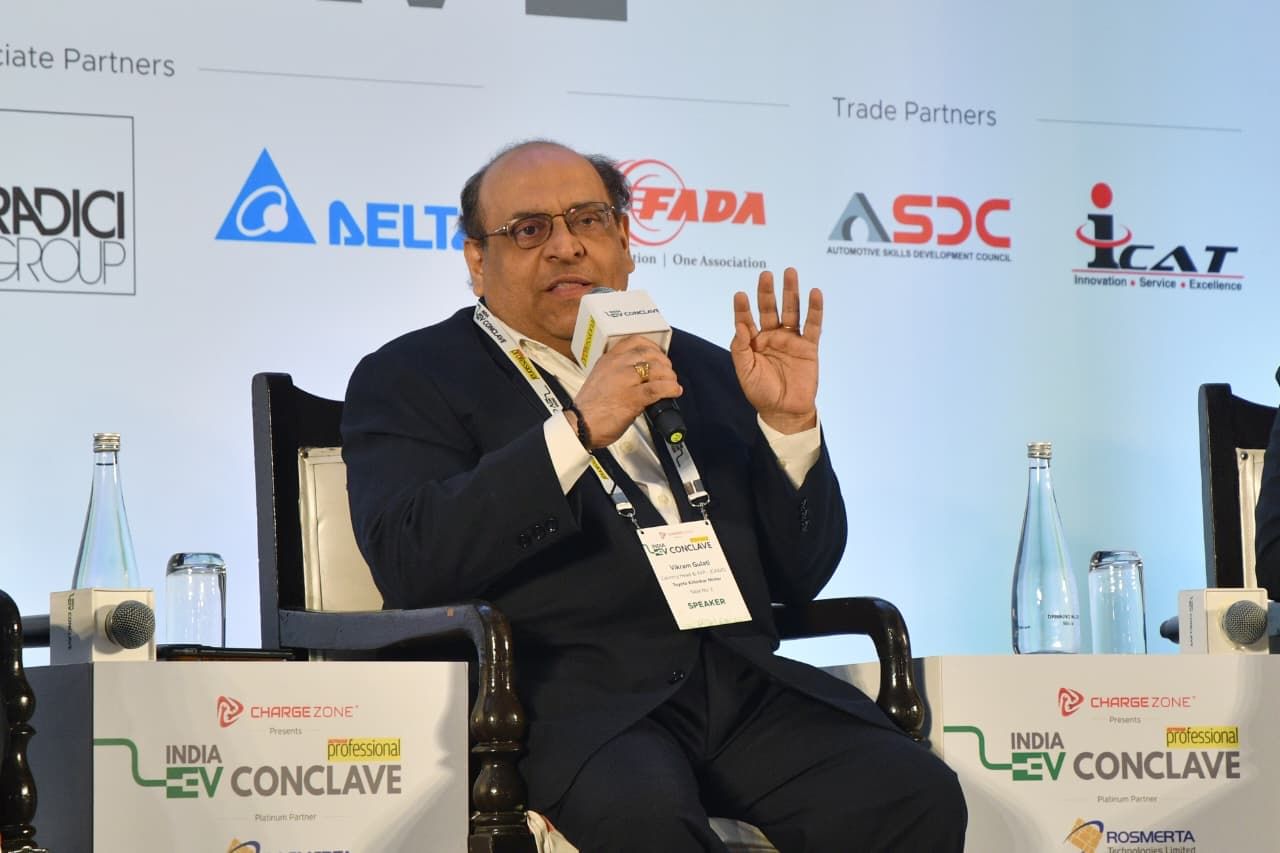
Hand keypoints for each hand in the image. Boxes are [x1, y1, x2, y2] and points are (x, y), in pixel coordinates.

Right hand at [572, 336, 681, 447]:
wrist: (579, 426)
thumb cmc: (589, 409)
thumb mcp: (600, 380)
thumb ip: (617, 372)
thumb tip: (641, 376)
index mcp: (607, 360)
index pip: (634, 341)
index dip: (652, 346)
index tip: (659, 355)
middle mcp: (616, 365)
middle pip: (650, 353)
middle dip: (664, 363)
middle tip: (668, 373)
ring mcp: (624, 380)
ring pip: (656, 368)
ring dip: (669, 376)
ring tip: (672, 383)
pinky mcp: (632, 397)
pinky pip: (658, 387)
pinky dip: (670, 388)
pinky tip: (674, 392)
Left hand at [730, 267, 820, 433]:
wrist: (784, 411)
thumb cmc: (761, 393)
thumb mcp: (745, 372)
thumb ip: (741, 349)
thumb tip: (740, 325)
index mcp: (754, 342)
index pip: (747, 320)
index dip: (743, 308)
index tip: (740, 295)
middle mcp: (772, 336)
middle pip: (770, 309)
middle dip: (767, 292)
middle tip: (766, 275)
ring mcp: (791, 340)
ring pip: (791, 311)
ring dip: (791, 292)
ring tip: (790, 273)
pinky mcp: (808, 346)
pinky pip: (812, 325)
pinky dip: (815, 309)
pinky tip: (815, 293)